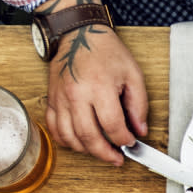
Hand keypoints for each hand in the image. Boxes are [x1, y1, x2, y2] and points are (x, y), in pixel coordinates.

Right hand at [46, 29, 147, 164]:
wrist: (79, 34)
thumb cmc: (106, 52)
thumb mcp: (133, 75)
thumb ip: (139, 105)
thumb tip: (140, 130)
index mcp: (99, 87)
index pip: (112, 126)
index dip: (124, 140)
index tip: (131, 143)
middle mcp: (76, 94)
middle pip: (88, 136)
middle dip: (105, 154)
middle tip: (117, 159)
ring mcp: (61, 97)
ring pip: (69, 136)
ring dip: (86, 150)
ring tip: (101, 153)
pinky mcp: (51, 98)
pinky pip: (53, 127)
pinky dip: (66, 140)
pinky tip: (79, 143)